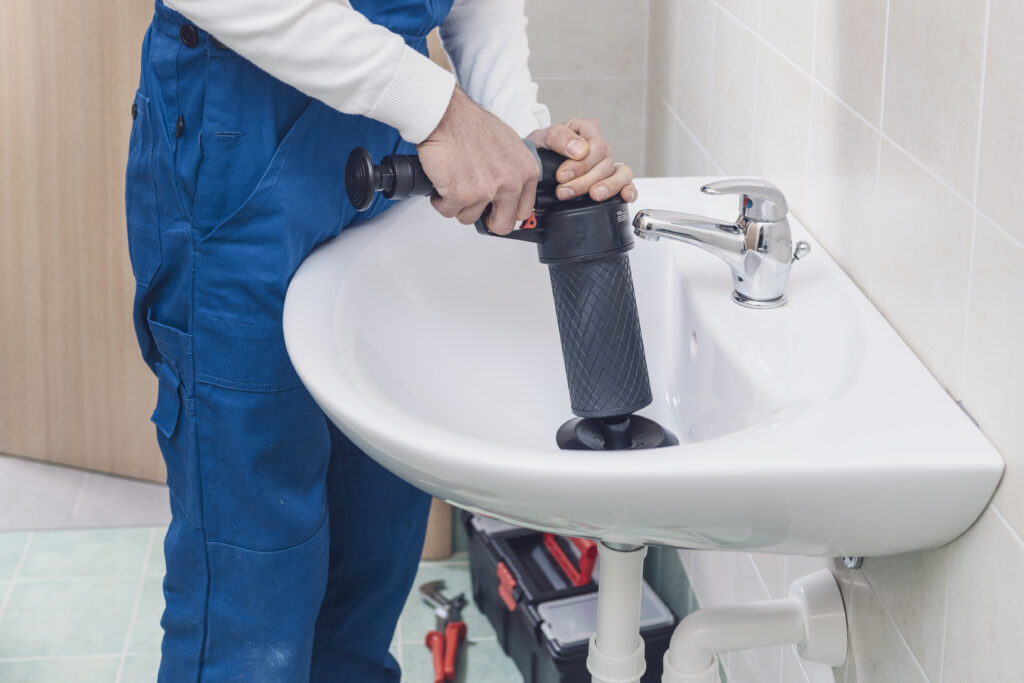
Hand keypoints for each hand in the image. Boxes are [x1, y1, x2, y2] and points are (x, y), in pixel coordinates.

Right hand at [417, 87, 539, 234]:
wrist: (446, 116)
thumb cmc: (472, 125)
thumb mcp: (510, 145)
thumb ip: (515, 172)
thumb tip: (513, 192)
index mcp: (526, 172)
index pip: (524, 211)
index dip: (506, 211)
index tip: (497, 209)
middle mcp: (510, 184)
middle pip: (503, 225)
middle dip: (487, 220)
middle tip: (476, 207)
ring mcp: (486, 192)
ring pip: (470, 218)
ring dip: (459, 206)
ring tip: (455, 184)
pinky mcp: (461, 196)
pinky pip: (449, 212)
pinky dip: (441, 201)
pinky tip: (443, 184)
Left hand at [527, 119, 636, 202]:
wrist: (535, 166)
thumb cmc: (540, 149)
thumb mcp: (542, 138)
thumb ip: (559, 138)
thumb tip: (579, 150)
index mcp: (586, 130)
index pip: (596, 145)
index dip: (581, 164)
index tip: (561, 176)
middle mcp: (600, 147)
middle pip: (605, 163)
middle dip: (585, 181)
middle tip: (564, 191)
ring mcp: (607, 164)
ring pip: (620, 174)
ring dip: (608, 187)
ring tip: (593, 195)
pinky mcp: (611, 180)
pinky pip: (627, 184)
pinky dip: (629, 190)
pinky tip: (625, 197)